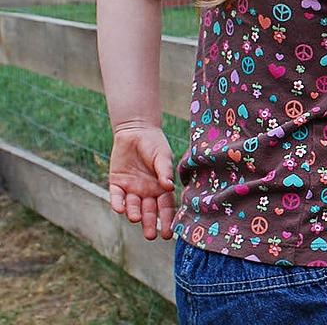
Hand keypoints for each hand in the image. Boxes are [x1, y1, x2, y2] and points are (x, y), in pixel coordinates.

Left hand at [108, 125, 176, 239]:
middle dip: (149, 224)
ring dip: (134, 213)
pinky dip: (118, 203)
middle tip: (150, 235)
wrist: (135, 131)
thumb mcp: (163, 156)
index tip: (169, 233)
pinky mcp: (116, 183)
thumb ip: (164, 171)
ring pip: (133, 206)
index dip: (167, 220)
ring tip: (136, 218)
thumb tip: (169, 186)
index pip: (165, 207)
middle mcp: (146, 192)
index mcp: (161, 187)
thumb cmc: (154, 144)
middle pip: (149, 211)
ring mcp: (131, 189)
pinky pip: (116, 197)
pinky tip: (120, 209)